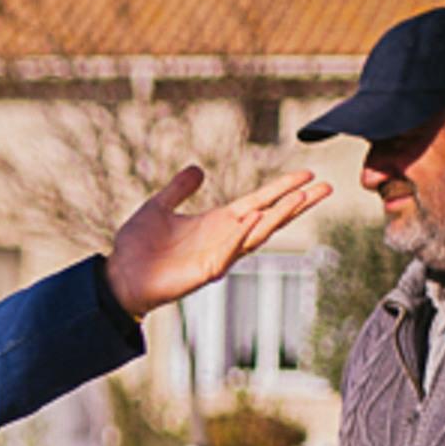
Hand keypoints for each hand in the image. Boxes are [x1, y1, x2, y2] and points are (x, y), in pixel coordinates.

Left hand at [105, 167, 332, 315]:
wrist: (118, 276)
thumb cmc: (138, 247)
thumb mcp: (158, 207)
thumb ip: (179, 189)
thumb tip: (197, 169)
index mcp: (218, 223)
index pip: (259, 201)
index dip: (282, 188)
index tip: (308, 175)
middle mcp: (224, 239)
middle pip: (269, 218)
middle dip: (296, 203)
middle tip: (326, 187)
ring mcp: (216, 256)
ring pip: (255, 236)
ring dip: (277, 217)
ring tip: (300, 198)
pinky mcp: (203, 273)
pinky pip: (226, 253)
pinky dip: (239, 236)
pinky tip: (254, 218)